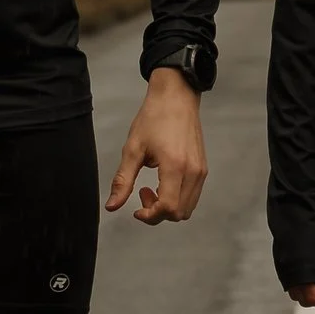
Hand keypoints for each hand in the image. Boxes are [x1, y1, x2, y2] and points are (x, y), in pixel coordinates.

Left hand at [106, 68, 206, 225]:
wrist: (176, 97)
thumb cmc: (154, 118)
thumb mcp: (132, 149)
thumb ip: (122, 181)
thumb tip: (112, 206)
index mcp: (175, 166)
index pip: (168, 208)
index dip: (150, 216)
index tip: (136, 210)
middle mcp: (192, 171)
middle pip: (179, 213)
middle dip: (158, 213)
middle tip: (142, 193)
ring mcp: (200, 170)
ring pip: (187, 208)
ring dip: (168, 207)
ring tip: (152, 188)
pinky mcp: (202, 168)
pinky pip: (192, 196)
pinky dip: (177, 198)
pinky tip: (163, 182)